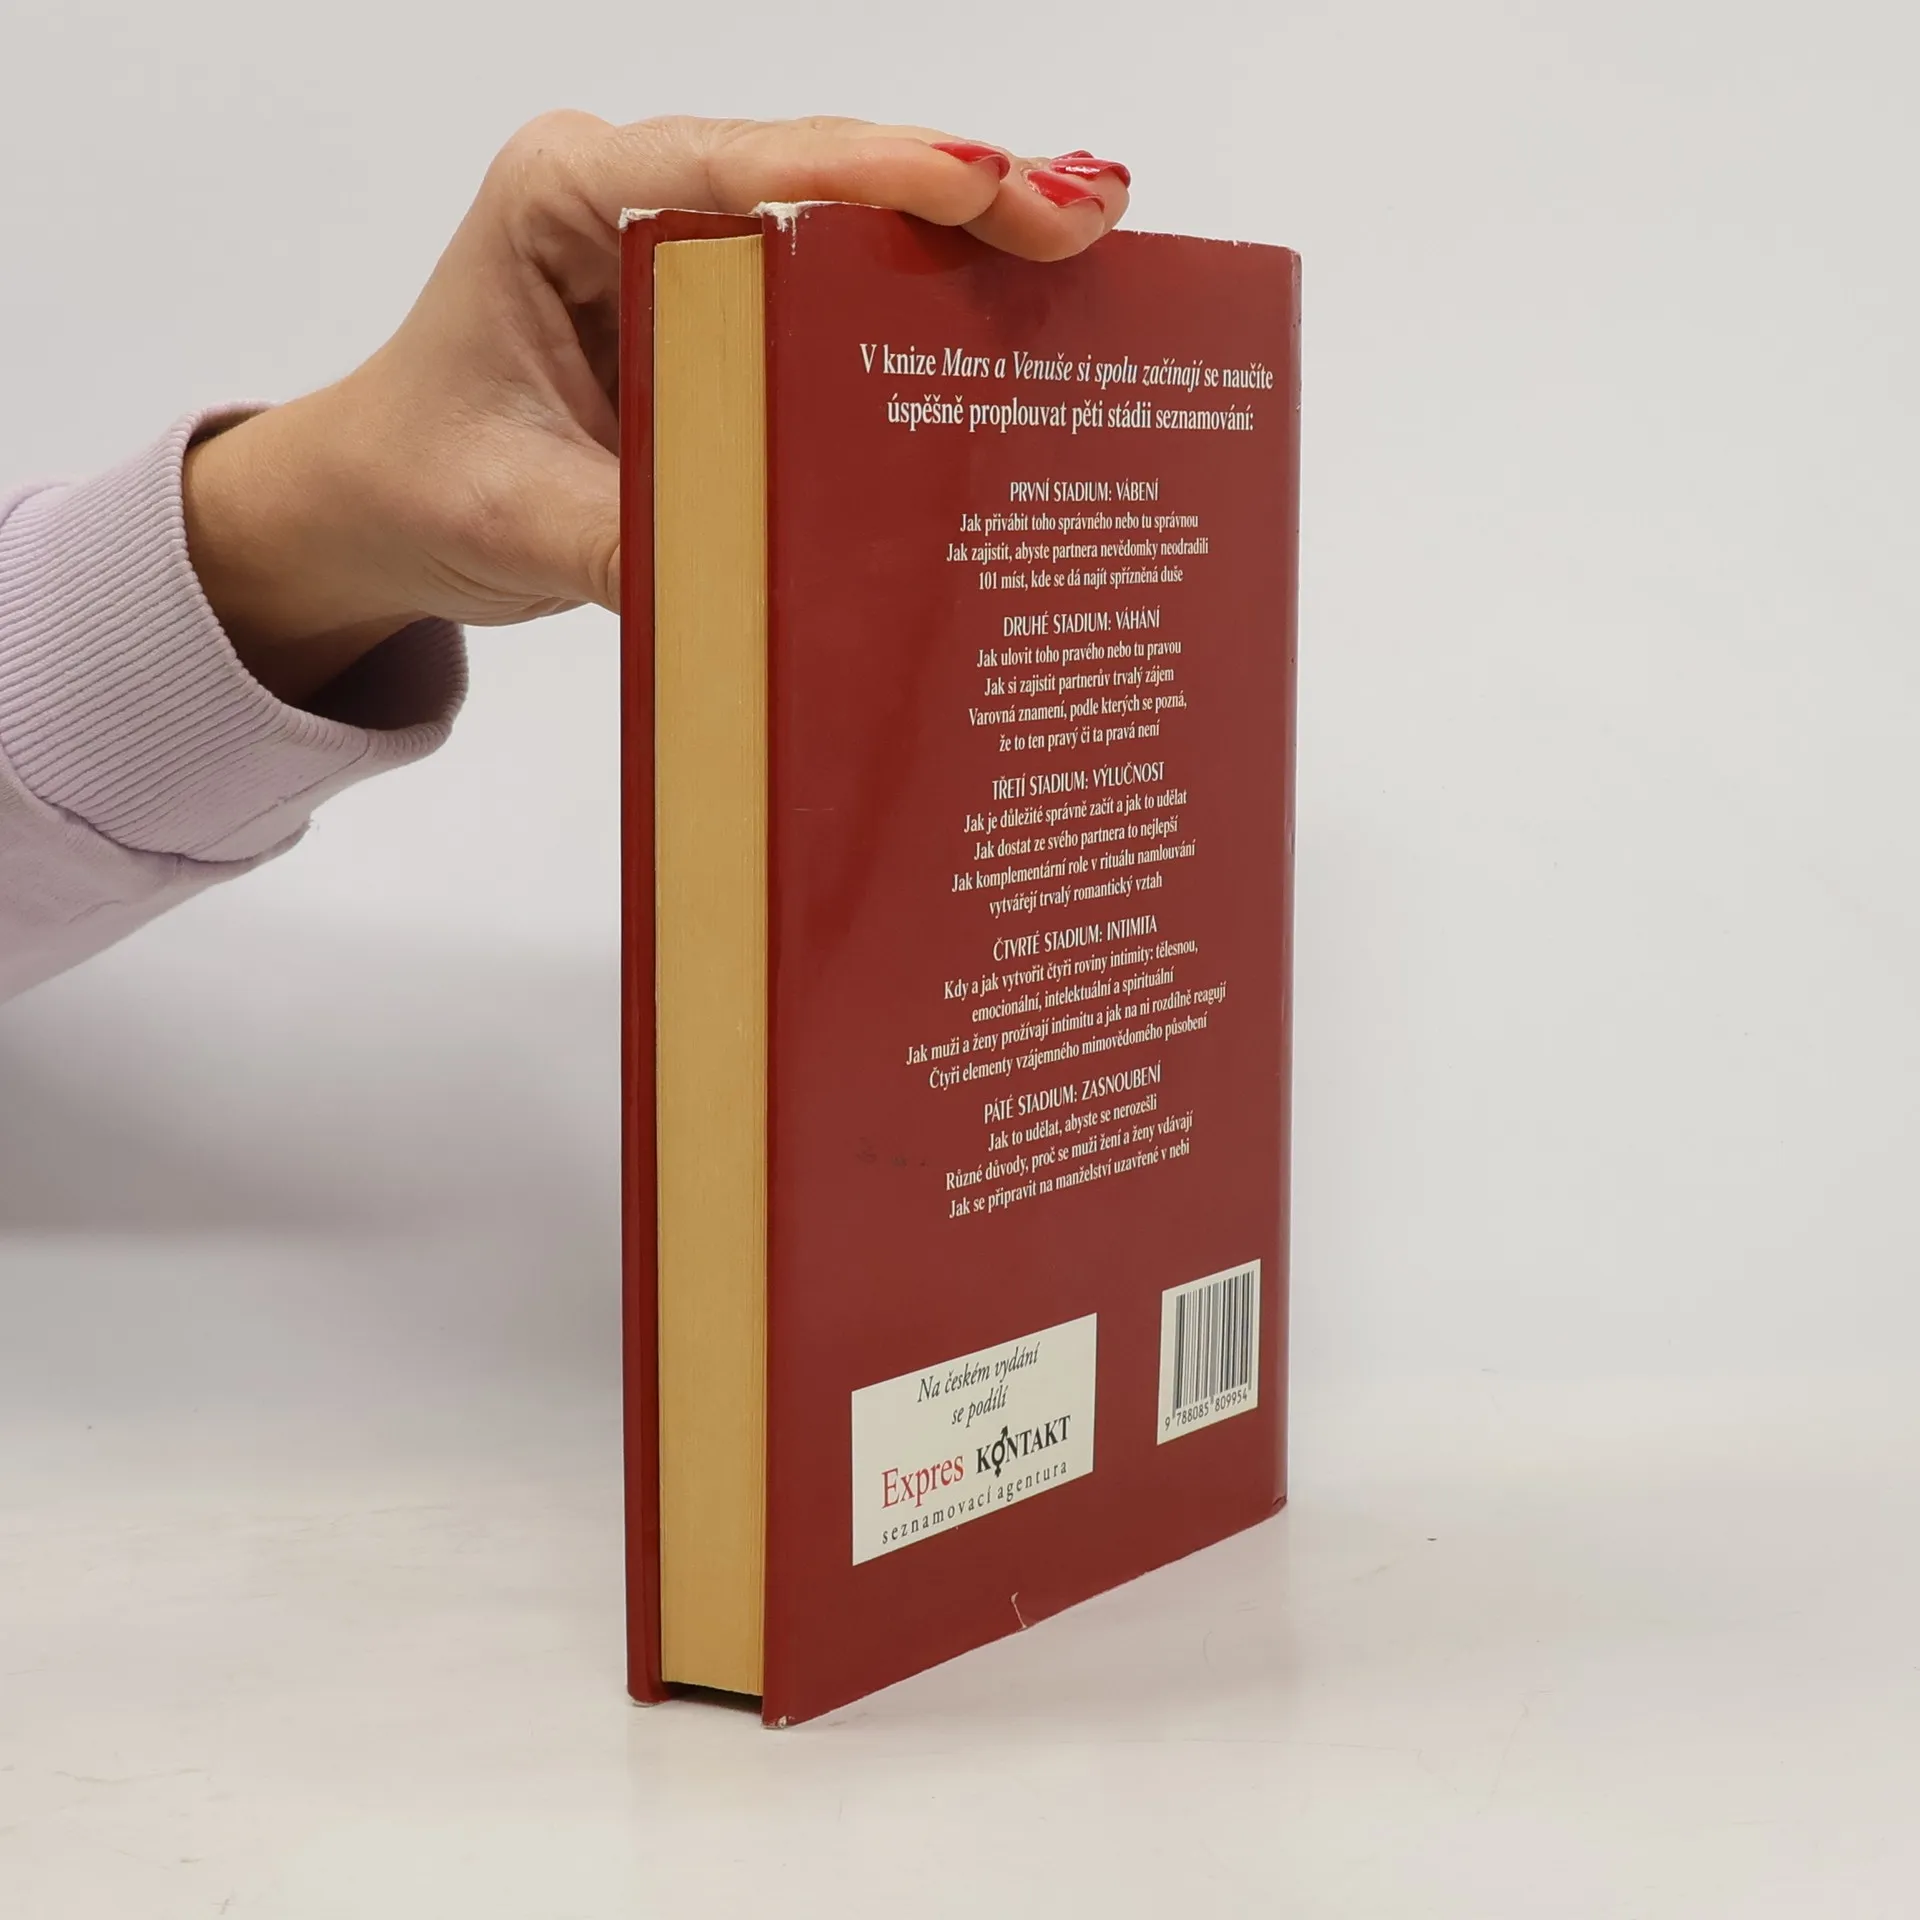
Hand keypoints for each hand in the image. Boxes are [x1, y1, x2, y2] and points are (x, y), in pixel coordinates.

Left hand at [182, 113, 1131, 703]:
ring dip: (962, 230)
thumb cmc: (424, 485)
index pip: (733, 168)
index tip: (980, 180)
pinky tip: (1015, 296)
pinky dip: (926, 291)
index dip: (866, 172)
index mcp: (564, 197)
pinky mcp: (722, 305)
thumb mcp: (521, 521)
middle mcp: (633, 197)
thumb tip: (792, 570)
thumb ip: (647, 535)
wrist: (384, 507)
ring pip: (843, 216)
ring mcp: (685, 244)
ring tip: (1081, 235)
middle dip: (955, 187)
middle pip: (816, 171)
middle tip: (1079, 214)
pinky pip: (835, 284)